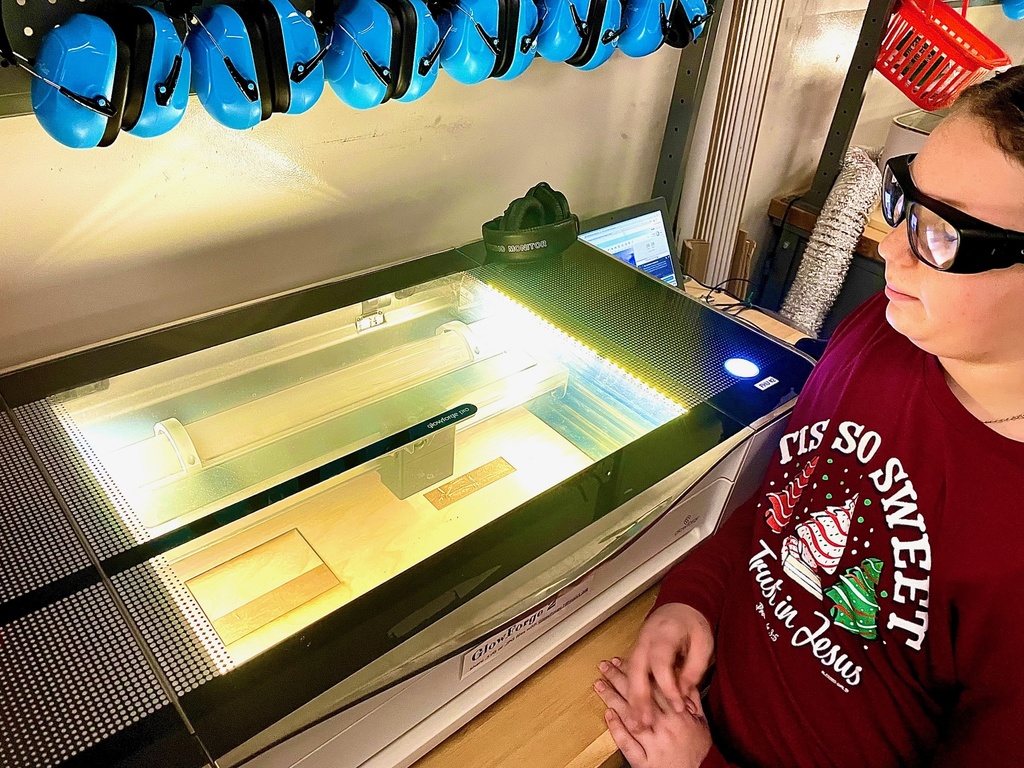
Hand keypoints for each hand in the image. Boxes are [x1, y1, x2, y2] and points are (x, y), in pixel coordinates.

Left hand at [595, 656, 711, 767]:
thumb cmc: (697, 752)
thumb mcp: (702, 724)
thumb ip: (693, 700)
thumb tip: (684, 678)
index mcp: (678, 716)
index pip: (654, 687)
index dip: (638, 672)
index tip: (624, 660)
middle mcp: (664, 728)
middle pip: (639, 698)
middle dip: (619, 679)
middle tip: (605, 666)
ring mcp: (652, 744)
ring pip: (630, 717)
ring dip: (612, 699)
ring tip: (600, 685)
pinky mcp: (643, 761)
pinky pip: (627, 743)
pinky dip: (616, 728)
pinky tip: (608, 715)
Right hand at [627, 603, 714, 726]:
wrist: (681, 607)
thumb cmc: (694, 625)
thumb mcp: (703, 644)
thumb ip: (694, 668)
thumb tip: (683, 692)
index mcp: (663, 634)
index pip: (660, 663)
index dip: (668, 687)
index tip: (678, 706)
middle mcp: (646, 640)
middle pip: (636, 670)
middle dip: (639, 698)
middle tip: (644, 722)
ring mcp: (638, 646)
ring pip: (630, 674)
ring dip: (631, 699)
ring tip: (636, 723)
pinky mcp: (638, 654)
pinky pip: (631, 675)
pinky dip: (631, 693)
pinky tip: (634, 711)